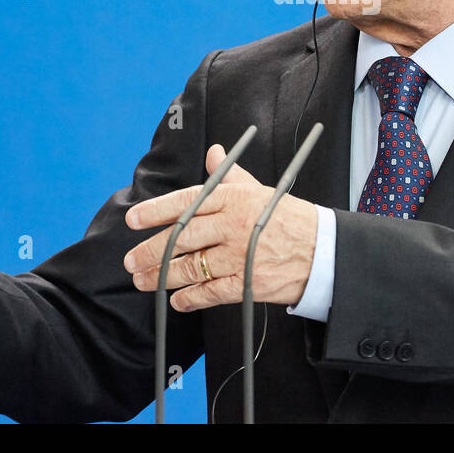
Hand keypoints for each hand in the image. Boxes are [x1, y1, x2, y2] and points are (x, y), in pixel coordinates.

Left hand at [123, 144, 317, 311]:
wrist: (322, 250)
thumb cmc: (288, 218)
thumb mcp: (259, 189)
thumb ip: (229, 174)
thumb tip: (213, 153)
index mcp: (234, 198)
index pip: (186, 202)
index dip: (155, 211)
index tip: (133, 219)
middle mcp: (233, 225)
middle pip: (181, 237)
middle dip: (150, 250)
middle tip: (131, 260)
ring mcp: (239, 255)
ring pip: (191, 266)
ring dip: (162, 276)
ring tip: (144, 281)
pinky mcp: (247, 283)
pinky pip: (210, 292)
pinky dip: (190, 298)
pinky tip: (177, 299)